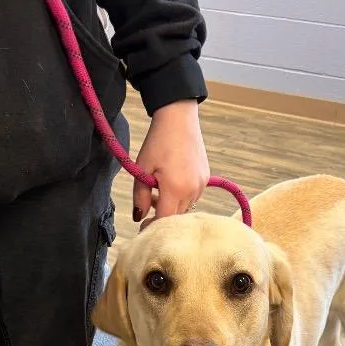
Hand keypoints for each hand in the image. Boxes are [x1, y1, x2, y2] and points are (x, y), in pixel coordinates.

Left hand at [133, 100, 208, 224]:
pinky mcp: (205, 179)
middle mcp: (192, 190)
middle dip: (162, 216)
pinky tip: (172, 183)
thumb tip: (139, 217)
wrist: (179, 118)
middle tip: (148, 206)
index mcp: (175, 189)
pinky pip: (193, 197)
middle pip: (176, 217)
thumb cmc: (158, 142)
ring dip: (172, 206)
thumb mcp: (142, 168)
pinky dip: (181, 197)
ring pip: (185, 208)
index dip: (152, 226)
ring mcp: (201, 185)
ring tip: (158, 191)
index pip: (164, 220)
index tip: (142, 225)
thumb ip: (140, 196)